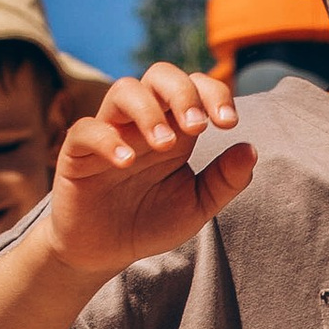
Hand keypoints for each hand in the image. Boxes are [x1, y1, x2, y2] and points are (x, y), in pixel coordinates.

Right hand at [46, 64, 254, 281]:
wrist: (103, 254)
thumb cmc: (149, 222)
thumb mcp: (196, 206)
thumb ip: (225, 180)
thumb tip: (251, 149)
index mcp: (174, 128)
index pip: (195, 87)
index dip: (215, 94)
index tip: (229, 124)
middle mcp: (142, 122)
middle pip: (160, 74)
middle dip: (183, 92)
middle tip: (199, 127)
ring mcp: (109, 132)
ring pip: (124, 90)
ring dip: (149, 111)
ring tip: (166, 145)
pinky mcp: (77, 152)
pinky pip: (87, 129)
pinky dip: (108, 140)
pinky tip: (126, 162)